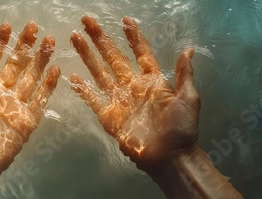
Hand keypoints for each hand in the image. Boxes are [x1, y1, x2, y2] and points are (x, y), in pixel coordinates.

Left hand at [0, 22, 59, 190]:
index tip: (7, 27)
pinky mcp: (26, 122)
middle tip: (33, 27)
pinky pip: (40, 101)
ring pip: (30, 78)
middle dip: (24, 46)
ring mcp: (14, 107)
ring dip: (40, 60)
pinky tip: (55, 69)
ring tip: (48, 41)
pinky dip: (48, 86)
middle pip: (15, 65)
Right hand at [70, 16, 198, 169]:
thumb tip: (188, 50)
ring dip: (87, 55)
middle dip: (100, 38)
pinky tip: (72, 76)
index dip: (133, 37)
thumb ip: (184, 74)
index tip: (126, 20)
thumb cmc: (182, 128)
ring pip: (99, 72)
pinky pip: (92, 99)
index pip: (140, 53)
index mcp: (152, 80)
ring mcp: (118, 100)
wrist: (170, 157)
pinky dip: (82, 89)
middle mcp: (132, 86)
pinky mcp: (108, 116)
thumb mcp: (189, 98)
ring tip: (75, 37)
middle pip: (113, 57)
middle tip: (87, 21)